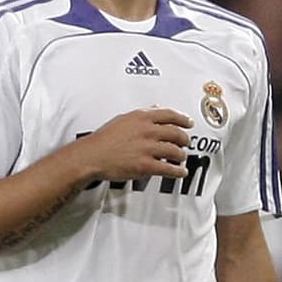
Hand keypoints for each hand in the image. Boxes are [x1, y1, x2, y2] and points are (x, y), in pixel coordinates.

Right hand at [74, 107, 191, 184]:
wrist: (92, 156)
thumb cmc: (104, 139)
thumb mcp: (123, 119)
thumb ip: (142, 115)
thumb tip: (155, 109)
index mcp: (142, 117)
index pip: (170, 115)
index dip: (183, 119)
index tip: (189, 123)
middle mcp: (147, 131)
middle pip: (176, 134)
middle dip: (184, 139)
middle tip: (186, 143)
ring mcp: (147, 148)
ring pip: (175, 151)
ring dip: (181, 156)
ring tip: (181, 158)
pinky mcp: (146, 165)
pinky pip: (169, 169)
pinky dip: (178, 171)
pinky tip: (181, 172)